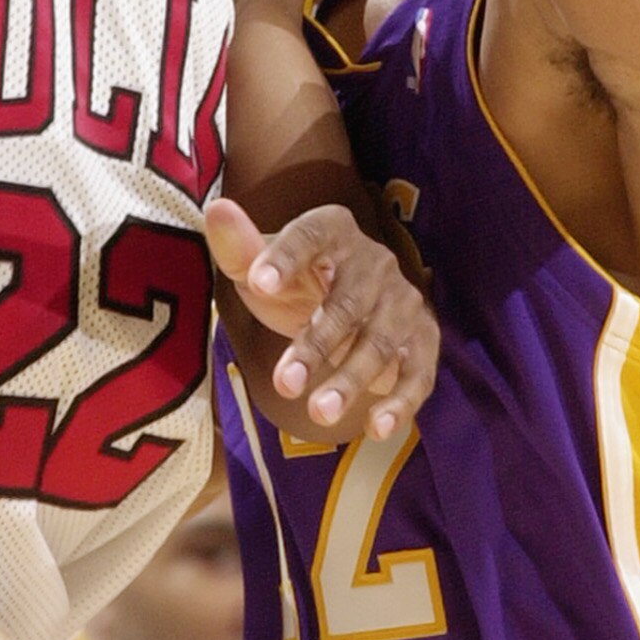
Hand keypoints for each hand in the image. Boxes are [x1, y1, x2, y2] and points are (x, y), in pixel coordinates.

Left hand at [206, 195, 437, 435]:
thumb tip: (217, 210)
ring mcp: (403, 303)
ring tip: (318, 413)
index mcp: (335, 230)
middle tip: (285, 383)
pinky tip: (377, 429)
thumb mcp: (260, 268)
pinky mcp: (422, 341)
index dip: (286, 257)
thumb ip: (238, 248)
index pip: (311, 235)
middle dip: (317, 344)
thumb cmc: (295, 285)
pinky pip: (417, 373)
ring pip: (380, 343)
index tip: (258, 283)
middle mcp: (376, 263)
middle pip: (347, 303)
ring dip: (352, 379)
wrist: (348, 309)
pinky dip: (400, 402)